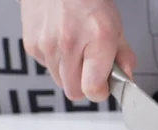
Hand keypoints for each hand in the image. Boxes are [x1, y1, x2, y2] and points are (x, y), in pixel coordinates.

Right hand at [20, 0, 135, 101]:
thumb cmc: (87, 0)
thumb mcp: (116, 26)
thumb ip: (124, 56)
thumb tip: (126, 78)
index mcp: (97, 40)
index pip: (93, 89)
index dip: (101, 92)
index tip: (104, 87)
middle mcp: (70, 44)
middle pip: (74, 92)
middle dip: (85, 85)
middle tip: (91, 70)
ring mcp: (47, 45)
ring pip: (60, 82)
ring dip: (70, 74)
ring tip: (77, 51)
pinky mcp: (32, 45)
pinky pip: (46, 67)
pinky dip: (56, 62)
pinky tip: (62, 43)